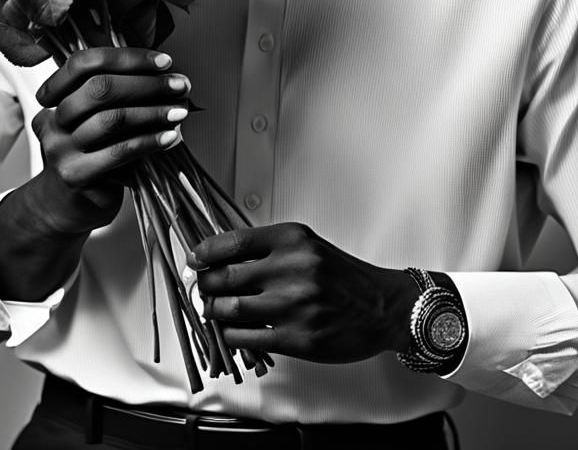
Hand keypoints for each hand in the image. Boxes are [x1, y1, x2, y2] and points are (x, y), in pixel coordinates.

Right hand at [29, 46, 191, 235]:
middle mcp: (53, 119)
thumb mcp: (97, 119)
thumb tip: (167, 76)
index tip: (164, 61)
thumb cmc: (92, 155)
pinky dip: (149, 141)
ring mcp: (61, 148)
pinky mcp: (76, 175)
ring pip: (111, 119)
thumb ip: (119, 95)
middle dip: (147, 83)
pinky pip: (119, 152)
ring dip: (153, 112)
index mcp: (56, 96)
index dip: (126, 58)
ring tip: (179, 112)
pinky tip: (169, 137)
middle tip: (180, 85)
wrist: (67, 205)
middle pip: (98, 88)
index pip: (84, 63)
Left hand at [193, 223, 415, 363]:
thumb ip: (269, 249)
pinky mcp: (297, 338)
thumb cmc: (344, 276)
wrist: (383, 307)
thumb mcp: (308, 247)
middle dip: (205, 284)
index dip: (206, 251)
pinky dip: (231, 335)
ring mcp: (293, 305)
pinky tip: (233, 331)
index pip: (234, 241)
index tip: (194, 258)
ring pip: (230, 309)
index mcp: (293, 240)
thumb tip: (223, 257)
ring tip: (214, 309)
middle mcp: (292, 269)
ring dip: (214, 311)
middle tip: (202, 287)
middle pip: (226, 276)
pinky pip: (246, 338)